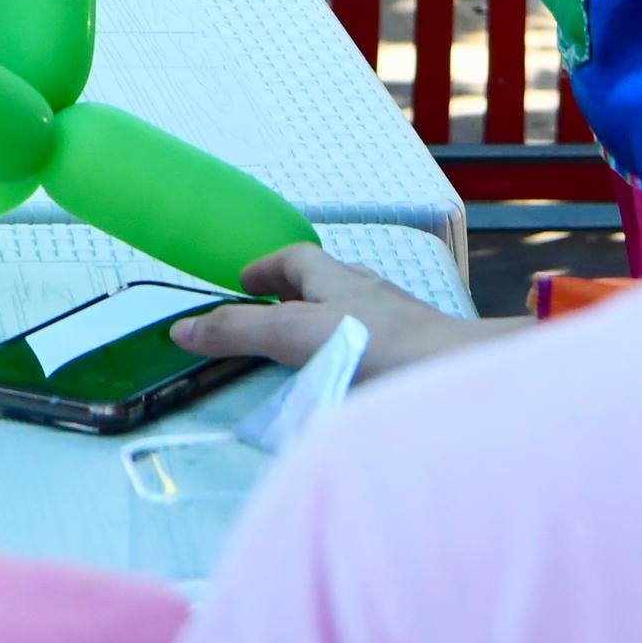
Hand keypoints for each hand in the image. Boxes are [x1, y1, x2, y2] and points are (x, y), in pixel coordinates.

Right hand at [171, 245, 495, 382]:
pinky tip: (354, 384)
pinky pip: (381, 351)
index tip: (243, 283)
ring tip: (310, 352)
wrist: (458, 378)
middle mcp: (372, 297)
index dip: (267, 268)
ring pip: (359, 317)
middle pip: (330, 284)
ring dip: (332, 326)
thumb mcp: (294, 336)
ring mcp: (400, 329)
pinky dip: (359, 358)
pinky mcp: (417, 363)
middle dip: (299, 296)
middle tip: (272, 317)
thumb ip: (240, 333)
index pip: (297, 259)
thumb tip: (183, 329)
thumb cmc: (383, 346)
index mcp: (339, 281)